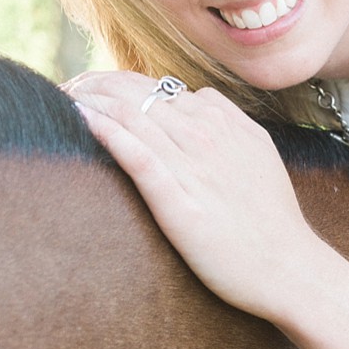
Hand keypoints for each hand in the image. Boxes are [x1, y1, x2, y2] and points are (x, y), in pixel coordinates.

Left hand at [66, 70, 322, 323]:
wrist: (289, 267)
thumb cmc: (271, 218)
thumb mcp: (257, 150)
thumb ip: (228, 119)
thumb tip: (197, 97)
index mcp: (221, 120)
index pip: (156, 85)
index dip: (115, 81)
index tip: (88, 87)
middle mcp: (205, 134)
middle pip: (136, 93)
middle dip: (93, 84)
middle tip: (61, 89)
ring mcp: (193, 167)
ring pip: (132, 116)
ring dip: (91, 100)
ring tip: (58, 97)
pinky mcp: (179, 203)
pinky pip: (139, 157)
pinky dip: (108, 133)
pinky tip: (83, 120)